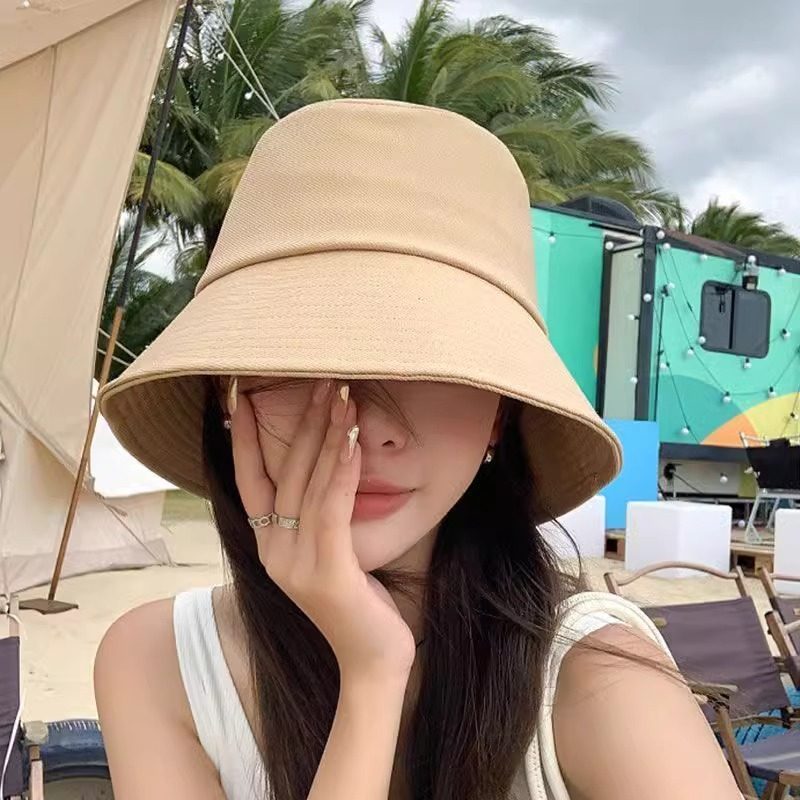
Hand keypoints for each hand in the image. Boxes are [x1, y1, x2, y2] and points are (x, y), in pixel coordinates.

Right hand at [230, 379, 416, 681]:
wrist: (372, 662)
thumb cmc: (355, 604)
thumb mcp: (327, 555)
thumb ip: (316, 517)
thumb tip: (324, 467)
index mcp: (269, 546)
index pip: (250, 480)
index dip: (243, 437)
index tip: (243, 395)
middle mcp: (274, 552)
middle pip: (283, 472)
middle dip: (300, 421)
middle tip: (318, 376)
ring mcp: (296, 564)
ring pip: (308, 483)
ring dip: (326, 434)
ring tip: (340, 392)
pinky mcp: (327, 572)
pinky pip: (331, 509)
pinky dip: (341, 470)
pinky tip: (352, 438)